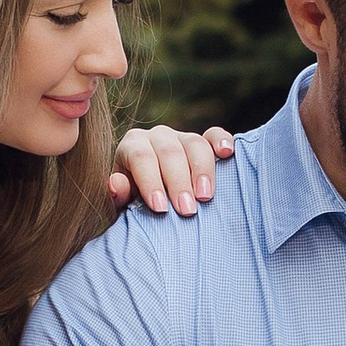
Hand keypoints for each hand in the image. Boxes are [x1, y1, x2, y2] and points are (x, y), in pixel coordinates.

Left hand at [109, 122, 235, 215]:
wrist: (154, 202)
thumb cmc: (136, 205)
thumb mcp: (122, 204)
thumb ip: (118, 195)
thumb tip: (118, 183)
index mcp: (133, 146)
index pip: (141, 158)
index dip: (151, 182)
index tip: (160, 208)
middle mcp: (157, 136)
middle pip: (169, 152)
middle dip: (178, 182)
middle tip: (186, 210)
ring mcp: (183, 137)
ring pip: (194, 144)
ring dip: (202, 170)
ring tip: (205, 197)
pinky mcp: (205, 142)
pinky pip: (215, 135)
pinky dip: (222, 141)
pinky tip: (227, 153)